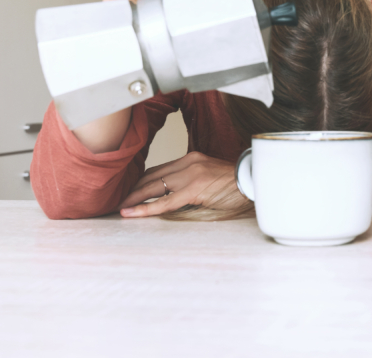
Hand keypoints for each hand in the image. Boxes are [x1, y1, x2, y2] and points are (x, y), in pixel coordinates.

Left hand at [118, 151, 248, 217]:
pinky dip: (145, 208)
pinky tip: (132, 213)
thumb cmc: (235, 184)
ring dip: (134, 198)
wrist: (253, 182)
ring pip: (153, 187)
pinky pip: (164, 202)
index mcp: (192, 158)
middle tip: (118, 200)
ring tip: (120, 208)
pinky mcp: (193, 189)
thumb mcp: (209, 177)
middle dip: (133, 189)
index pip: (159, 169)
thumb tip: (175, 194)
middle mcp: (189, 163)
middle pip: (152, 176)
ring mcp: (190, 175)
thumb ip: (192, 181)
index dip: (141, 181)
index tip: (129, 190)